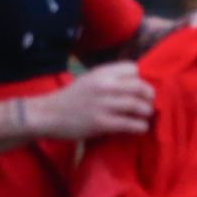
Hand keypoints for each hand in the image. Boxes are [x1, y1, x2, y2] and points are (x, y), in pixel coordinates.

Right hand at [28, 61, 154, 139]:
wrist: (47, 114)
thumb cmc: (71, 98)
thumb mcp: (89, 80)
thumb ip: (109, 79)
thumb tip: (137, 82)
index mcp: (100, 73)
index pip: (132, 68)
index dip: (138, 79)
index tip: (136, 90)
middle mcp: (103, 86)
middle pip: (140, 87)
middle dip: (149, 97)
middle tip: (148, 104)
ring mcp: (103, 105)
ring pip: (138, 106)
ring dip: (146, 112)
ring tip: (144, 116)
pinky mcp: (102, 123)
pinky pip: (131, 124)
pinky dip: (141, 126)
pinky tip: (140, 128)